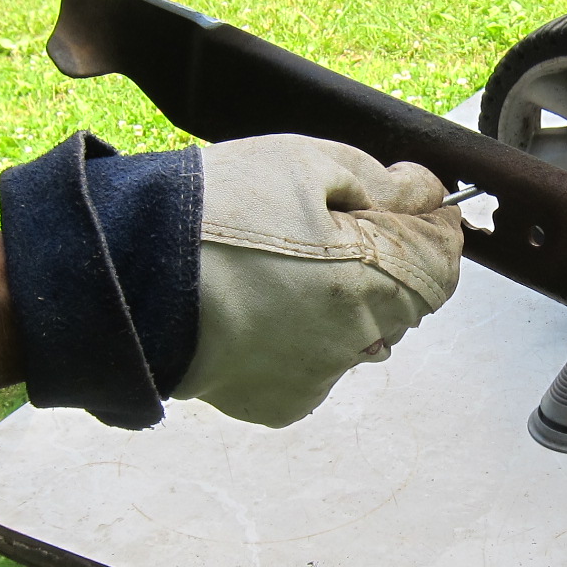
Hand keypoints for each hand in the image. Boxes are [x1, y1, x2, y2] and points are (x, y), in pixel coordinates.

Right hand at [172, 134, 463, 426]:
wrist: (124, 276)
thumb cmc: (212, 212)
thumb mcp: (304, 163)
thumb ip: (381, 182)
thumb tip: (427, 193)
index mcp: (370, 280)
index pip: (442, 265)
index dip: (433, 231)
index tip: (416, 208)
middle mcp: (353, 341)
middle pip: (403, 301)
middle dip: (383, 263)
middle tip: (328, 228)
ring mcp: (317, 378)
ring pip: (358, 336)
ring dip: (342, 305)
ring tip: (279, 268)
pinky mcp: (280, 403)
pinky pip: (314, 366)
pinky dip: (300, 338)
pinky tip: (256, 306)